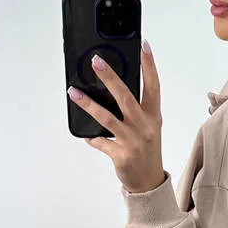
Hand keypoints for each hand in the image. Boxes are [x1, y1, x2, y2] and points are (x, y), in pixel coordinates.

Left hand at [68, 42, 164, 194]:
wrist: (149, 181)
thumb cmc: (147, 150)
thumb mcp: (148, 127)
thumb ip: (137, 110)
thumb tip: (112, 89)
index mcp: (153, 116)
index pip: (153, 86)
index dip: (149, 65)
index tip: (144, 46)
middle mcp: (144, 126)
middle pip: (125, 97)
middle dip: (109, 78)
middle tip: (96, 61)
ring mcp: (133, 141)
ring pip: (107, 118)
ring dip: (88, 104)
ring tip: (73, 92)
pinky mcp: (121, 155)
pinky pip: (100, 141)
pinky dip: (91, 137)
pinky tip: (86, 134)